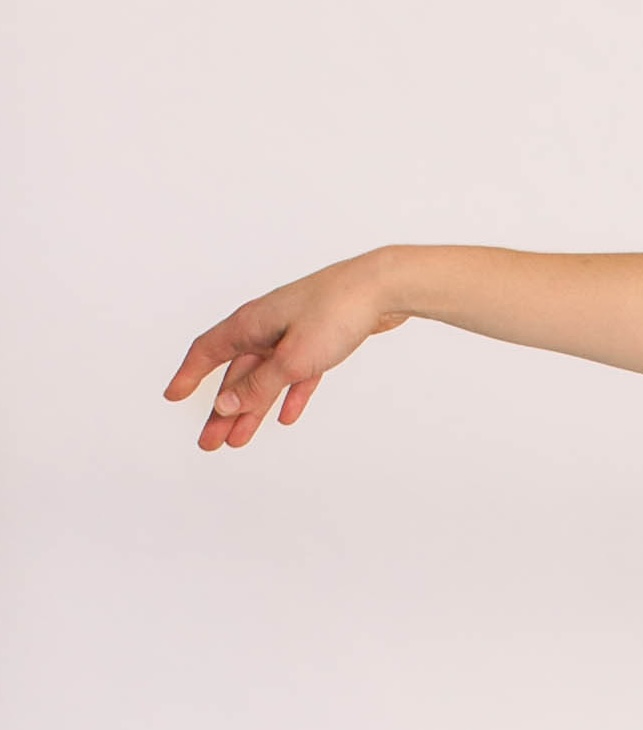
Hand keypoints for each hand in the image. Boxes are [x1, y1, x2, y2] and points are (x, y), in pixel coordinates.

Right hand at [165, 253, 405, 450]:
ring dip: (251, 409)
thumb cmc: (336, 312)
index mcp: (249, 324)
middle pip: (235, 374)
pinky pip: (297, 375)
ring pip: (265, 378)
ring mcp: (292, 334)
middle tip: (210, 441)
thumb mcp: (292, 358)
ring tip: (239, 439)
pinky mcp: (319, 342)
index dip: (188, 376)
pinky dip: (290, 396)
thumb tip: (224, 405)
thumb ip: (258, 385)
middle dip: (221, 410)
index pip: (206, 352)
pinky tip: (286, 416)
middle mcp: (265, 327)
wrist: (382, 288)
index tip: (173, 396)